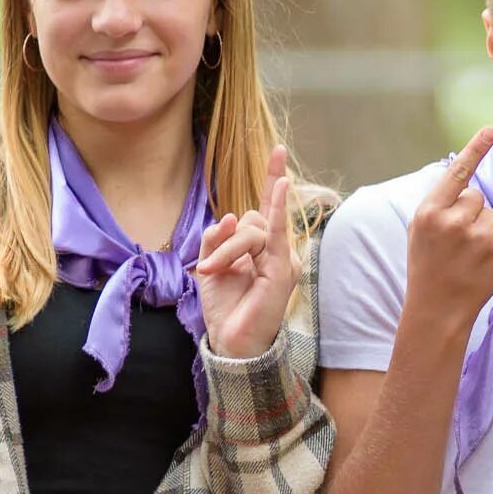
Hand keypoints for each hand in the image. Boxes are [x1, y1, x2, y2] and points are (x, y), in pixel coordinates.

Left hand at [194, 144, 298, 358]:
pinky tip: (282, 184)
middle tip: (209, 268)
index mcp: (261, 249)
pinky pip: (275, 233)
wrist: (231, 342)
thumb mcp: (210, 264)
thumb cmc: (224, 307)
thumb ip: (217, 238)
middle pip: (251, 219)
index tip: (277, 150)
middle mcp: (276, 251)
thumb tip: (232, 216)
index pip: (267, 207)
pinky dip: (277, 209)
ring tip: (212, 272)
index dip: (273, 179)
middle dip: (226, 240)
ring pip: (252, 229)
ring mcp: (283, 259)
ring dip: (227, 250)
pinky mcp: (282, 269)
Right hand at [404, 126, 492, 328]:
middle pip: (475, 194)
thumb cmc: (427, 266)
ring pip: (490, 209)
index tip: (490, 131)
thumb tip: (464, 174)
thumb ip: (438, 202)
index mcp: (429, 212)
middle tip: (456, 240)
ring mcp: (478, 235)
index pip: (456, 173)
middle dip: (469, 210)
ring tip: (467, 251)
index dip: (475, 150)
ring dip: (482, 224)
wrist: (437, 309)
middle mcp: (454, 221)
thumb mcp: (418, 230)